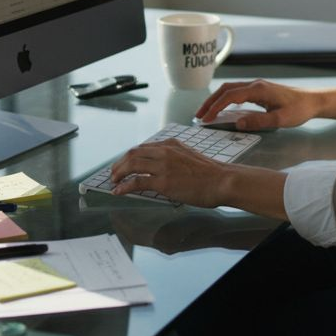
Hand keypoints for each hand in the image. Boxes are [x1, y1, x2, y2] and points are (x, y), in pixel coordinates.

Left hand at [109, 139, 231, 206]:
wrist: (222, 180)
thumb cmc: (210, 173)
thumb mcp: (189, 156)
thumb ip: (174, 158)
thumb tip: (162, 168)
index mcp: (171, 144)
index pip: (143, 147)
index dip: (129, 156)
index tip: (124, 164)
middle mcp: (164, 151)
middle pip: (133, 153)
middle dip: (119, 164)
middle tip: (113, 173)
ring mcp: (163, 166)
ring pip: (131, 164)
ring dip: (118, 173)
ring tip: (113, 181)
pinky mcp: (163, 181)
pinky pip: (137, 182)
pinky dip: (124, 186)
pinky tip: (119, 191)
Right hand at [196, 79, 327, 130]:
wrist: (313, 101)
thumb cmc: (299, 110)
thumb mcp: (280, 120)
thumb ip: (259, 122)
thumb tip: (237, 124)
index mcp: (259, 90)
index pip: (230, 96)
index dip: (215, 106)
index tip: (205, 118)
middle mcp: (255, 85)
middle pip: (225, 89)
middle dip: (210, 102)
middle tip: (198, 115)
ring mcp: (257, 86)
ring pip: (230, 89)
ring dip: (216, 99)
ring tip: (206, 113)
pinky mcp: (259, 90)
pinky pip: (237, 92)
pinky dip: (225, 99)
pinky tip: (223, 109)